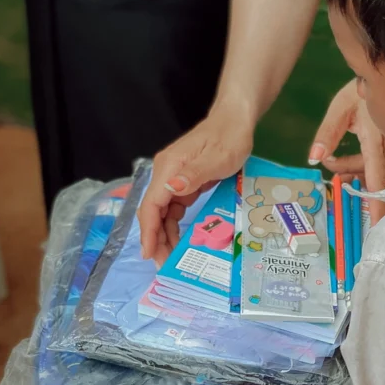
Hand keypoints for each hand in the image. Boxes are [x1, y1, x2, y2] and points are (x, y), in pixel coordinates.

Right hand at [138, 103, 253, 264]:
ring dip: (164, 234)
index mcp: (169, 168)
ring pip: (162, 212)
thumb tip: (171, 189)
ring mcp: (174, 178)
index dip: (149, 231)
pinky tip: (178, 238)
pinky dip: (174, 224)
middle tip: (163, 263)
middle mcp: (166, 173)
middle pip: (153, 211)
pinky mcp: (184, 181)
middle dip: (155, 238)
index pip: (152, 205)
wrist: (234, 120)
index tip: (150, 253)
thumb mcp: (216, 158)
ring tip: (170, 256)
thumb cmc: (229, 137)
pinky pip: (174, 207)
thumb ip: (193, 174)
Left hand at [309, 80, 384, 225]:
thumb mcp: (341, 108)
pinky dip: (373, 165)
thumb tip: (313, 158)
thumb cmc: (366, 88)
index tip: (378, 230)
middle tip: (332, 161)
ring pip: (381, 175)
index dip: (378, 209)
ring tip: (343, 151)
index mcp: (377, 145)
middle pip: (374, 182)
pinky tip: (360, 152)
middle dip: (351, 176)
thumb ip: (327, 134)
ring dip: (360, 169)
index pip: (378, 185)